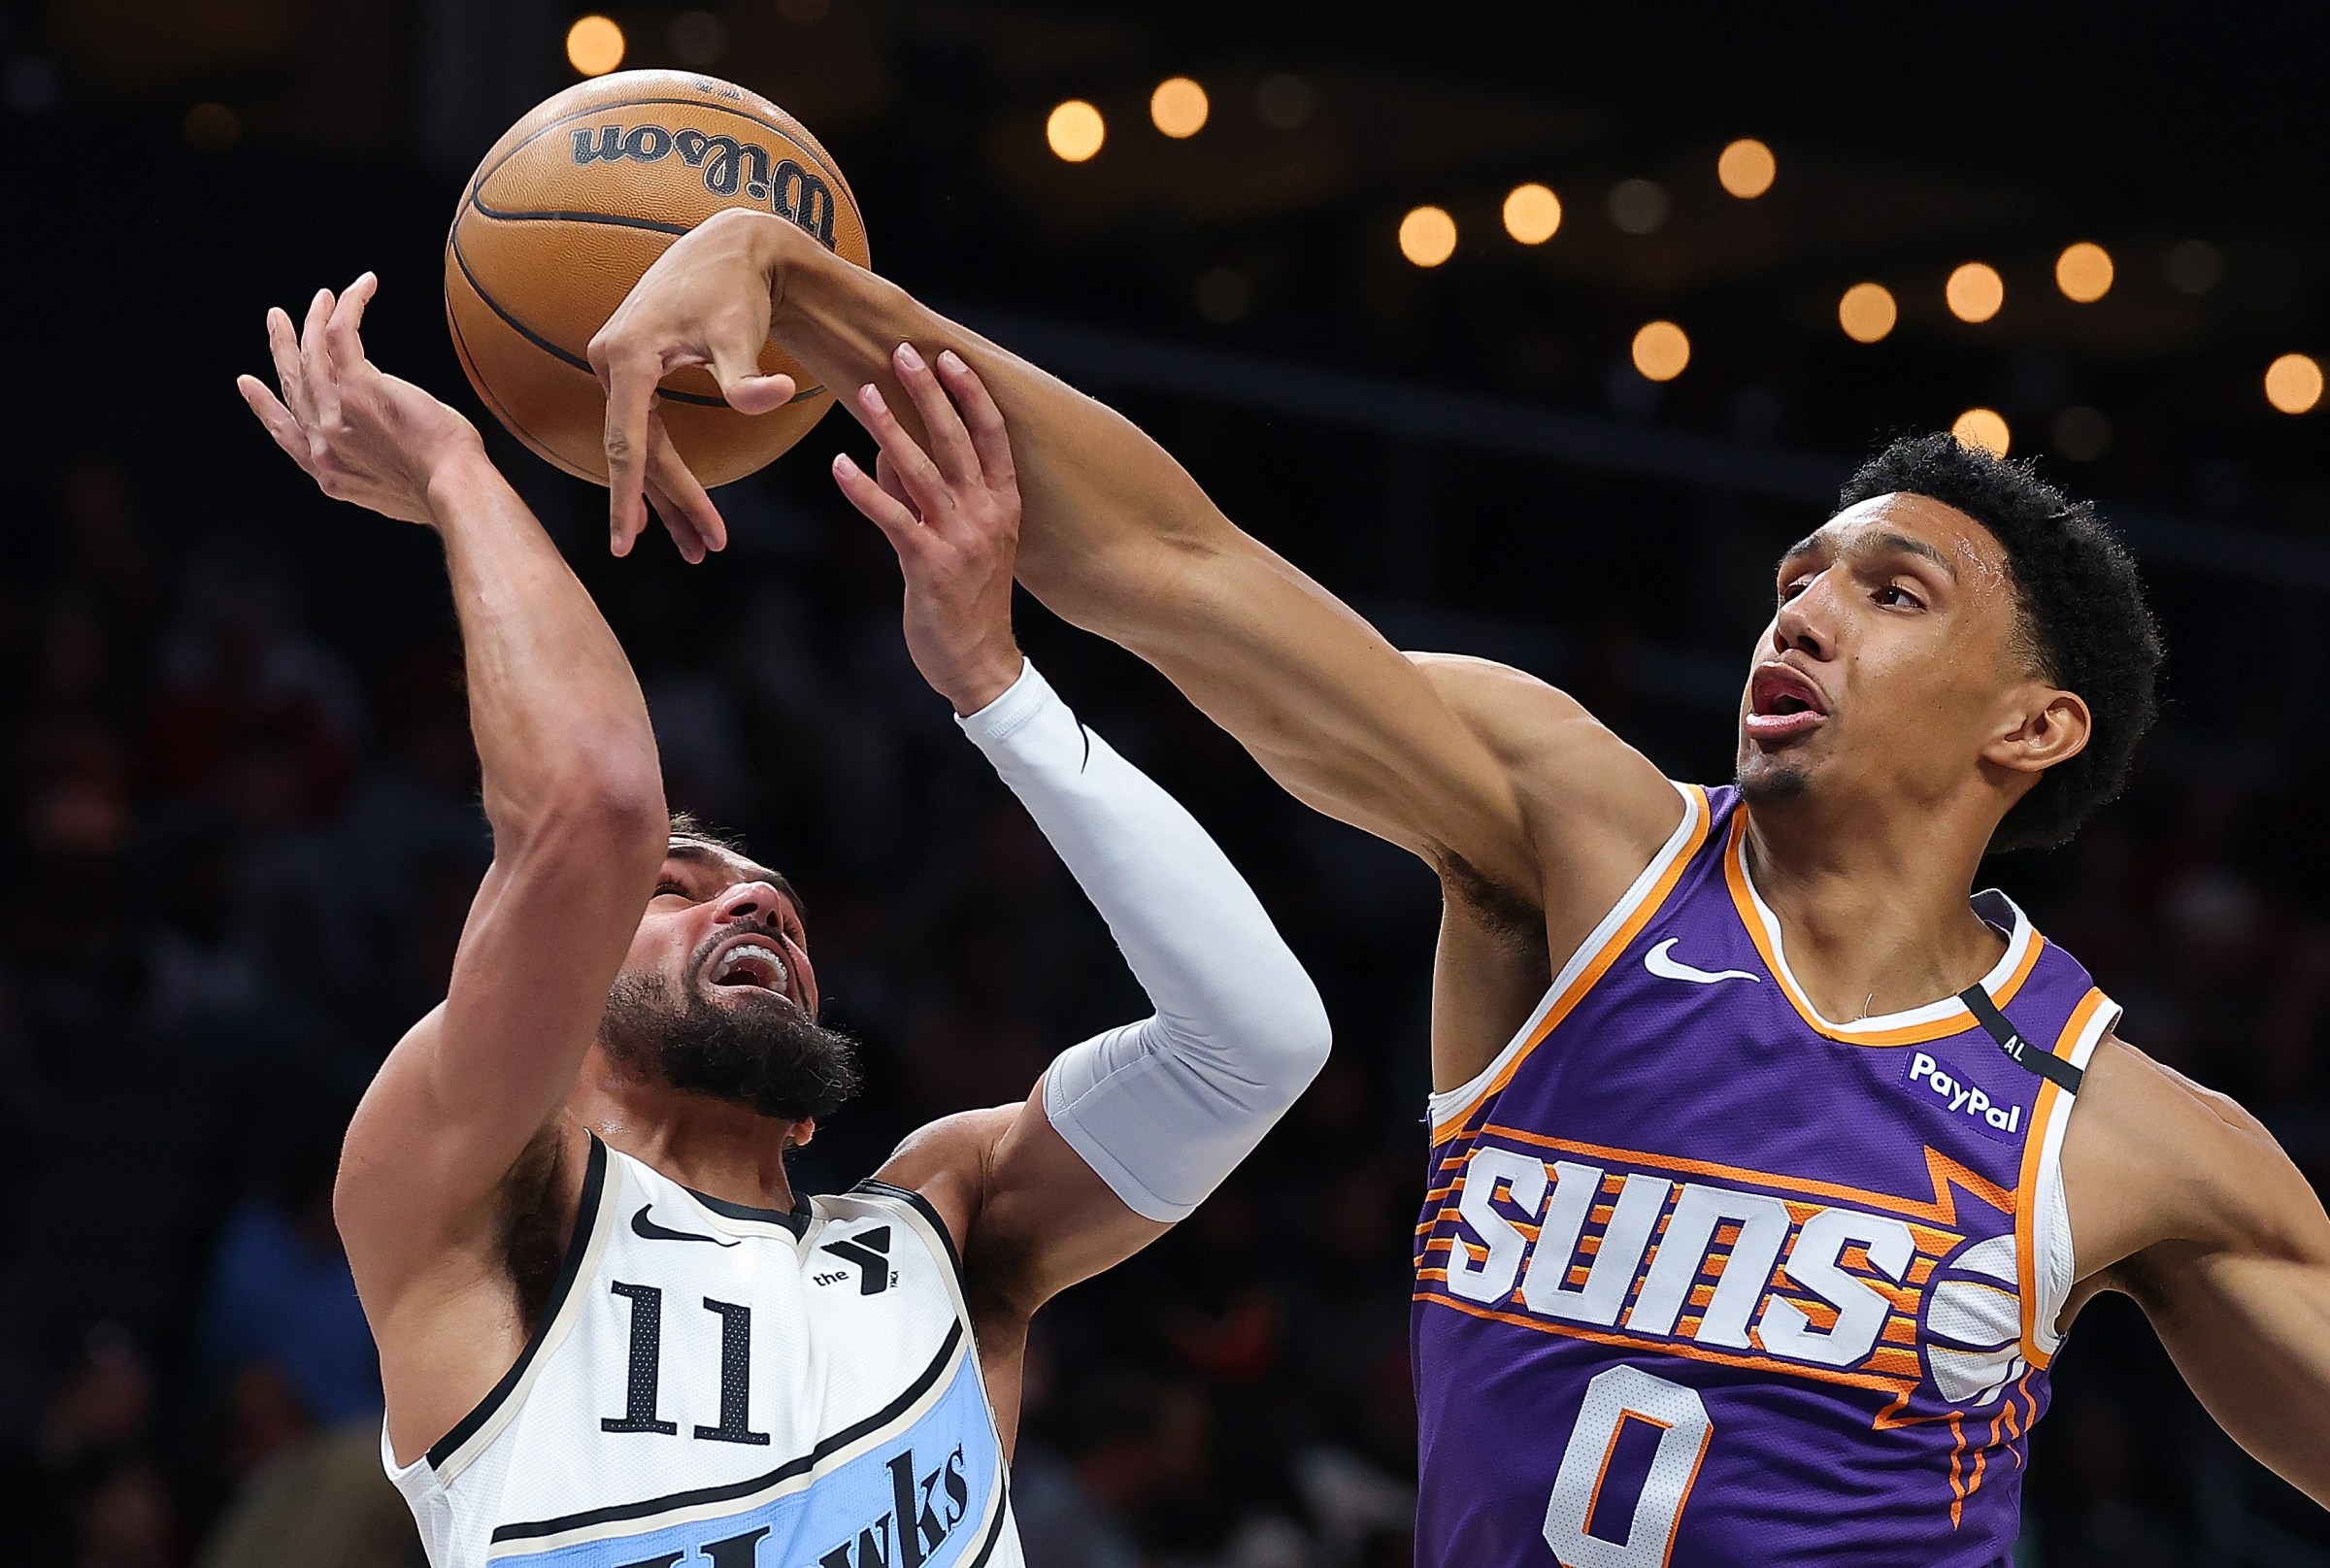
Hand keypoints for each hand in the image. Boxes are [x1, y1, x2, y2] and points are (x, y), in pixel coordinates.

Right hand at [237, 275, 485, 526]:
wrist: (452, 489)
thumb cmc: (444, 490)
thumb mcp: (397, 490)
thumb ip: (378, 468)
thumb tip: (392, 448)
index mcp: (331, 473)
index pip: (287, 435)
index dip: (265, 408)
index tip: (249, 385)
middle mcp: (324, 444)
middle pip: (294, 386)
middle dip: (282, 349)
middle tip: (277, 321)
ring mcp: (337, 413)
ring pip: (314, 355)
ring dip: (315, 321)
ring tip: (322, 299)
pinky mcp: (360, 386)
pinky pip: (343, 333)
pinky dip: (348, 306)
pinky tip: (360, 287)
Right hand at [587, 208, 803, 563]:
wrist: (731, 247)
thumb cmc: (736, 289)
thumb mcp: (742, 333)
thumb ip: (749, 377)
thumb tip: (775, 397)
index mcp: (628, 356)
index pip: (627, 443)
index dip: (627, 498)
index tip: (625, 546)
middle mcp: (610, 360)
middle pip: (638, 452)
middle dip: (672, 504)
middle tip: (707, 551)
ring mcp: (616, 366)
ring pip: (640, 446)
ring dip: (668, 495)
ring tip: (698, 545)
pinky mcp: (630, 369)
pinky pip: (644, 429)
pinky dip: (662, 466)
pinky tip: (674, 506)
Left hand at [832, 343, 1024, 715]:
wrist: (980, 663)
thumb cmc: (968, 599)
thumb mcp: (961, 539)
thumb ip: (927, 493)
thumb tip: (886, 450)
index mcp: (1004, 504)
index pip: (992, 436)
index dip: (971, 394)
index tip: (949, 358)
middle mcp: (987, 515)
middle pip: (958, 441)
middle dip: (930, 393)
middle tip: (904, 353)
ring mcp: (960, 539)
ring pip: (923, 471)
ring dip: (892, 429)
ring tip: (867, 393)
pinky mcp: (929, 564)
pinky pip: (892, 517)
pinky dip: (864, 489)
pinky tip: (839, 464)